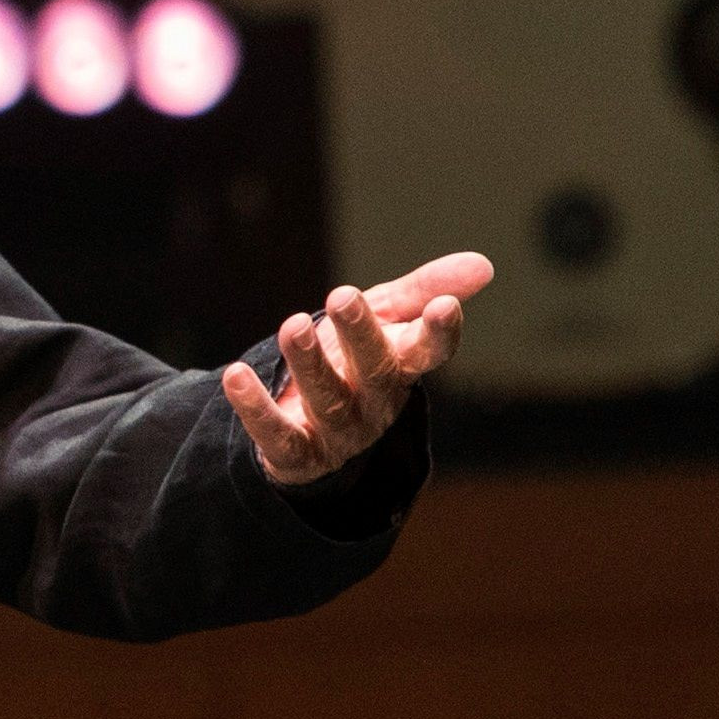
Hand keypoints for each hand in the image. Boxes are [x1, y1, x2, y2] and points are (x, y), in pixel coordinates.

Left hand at [222, 251, 493, 484]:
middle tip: (342, 295)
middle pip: (375, 372)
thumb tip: (484, 263)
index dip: (439, 333)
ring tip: (291, 326)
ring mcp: (337, 433)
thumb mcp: (385, 319)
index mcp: (401, 368)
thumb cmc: (353, 358)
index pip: (429, 353)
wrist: (310, 427)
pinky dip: (255, 408)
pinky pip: (277, 435)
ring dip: (309, 364)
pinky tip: (234, 375)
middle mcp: (375, 403)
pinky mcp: (297, 455)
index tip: (445, 306)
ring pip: (328, 401)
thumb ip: (424, 291)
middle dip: (361, 336)